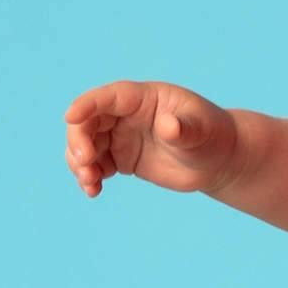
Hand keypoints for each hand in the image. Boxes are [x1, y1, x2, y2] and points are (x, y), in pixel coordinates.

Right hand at [63, 79, 241, 197]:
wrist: (217, 160)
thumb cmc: (213, 136)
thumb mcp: (202, 130)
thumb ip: (185, 128)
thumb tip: (169, 126)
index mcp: (144, 98)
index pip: (109, 97)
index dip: (87, 104)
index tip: (70, 117)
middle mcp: (126, 115)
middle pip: (88, 121)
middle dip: (79, 140)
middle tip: (86, 164)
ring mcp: (121, 136)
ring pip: (86, 144)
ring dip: (80, 162)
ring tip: (91, 183)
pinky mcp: (121, 158)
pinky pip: (96, 164)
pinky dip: (89, 177)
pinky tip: (94, 191)